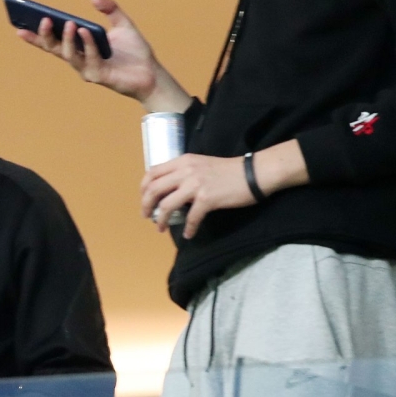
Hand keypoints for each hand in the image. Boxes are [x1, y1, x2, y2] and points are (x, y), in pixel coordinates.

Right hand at [17, 0, 190, 112]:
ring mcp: (87, 70)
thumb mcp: (123, 24)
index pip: (53, 42)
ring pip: (69, 55)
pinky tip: (86, 31)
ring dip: (67, 38)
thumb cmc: (135, 52)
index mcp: (81, 48)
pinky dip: (87, 44)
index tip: (19, 27)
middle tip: (42, 20)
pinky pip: (89, 58)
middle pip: (55, 49)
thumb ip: (110, 9)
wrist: (151, 73)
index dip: (36, 36)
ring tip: (68, 22)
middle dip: (45, 36)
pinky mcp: (98, 76)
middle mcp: (80, 60)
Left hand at [140, 140, 310, 237]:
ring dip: (160, 219)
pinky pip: (191, 218)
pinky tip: (189, 234)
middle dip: (145, 206)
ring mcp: (195, 185)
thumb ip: (183, 173)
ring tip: (160, 228)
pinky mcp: (207, 199)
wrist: (253, 174)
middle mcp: (185, 171)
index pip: (151, 173)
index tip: (144, 200)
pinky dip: (188, 229)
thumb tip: (169, 190)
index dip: (143, 188)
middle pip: (153, 190)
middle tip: (147, 216)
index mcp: (182, 162)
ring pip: (166, 205)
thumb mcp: (200, 164)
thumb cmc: (228, 170)